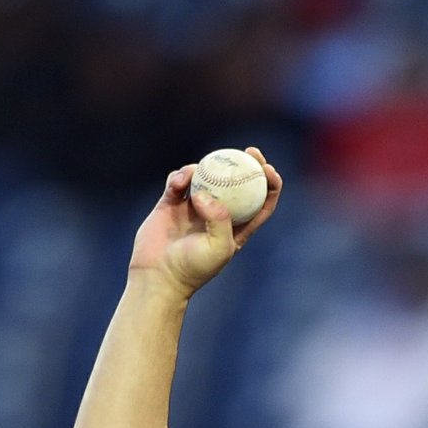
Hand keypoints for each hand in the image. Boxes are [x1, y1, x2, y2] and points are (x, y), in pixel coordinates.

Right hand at [128, 148, 282, 298]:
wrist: (158, 276)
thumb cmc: (193, 268)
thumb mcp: (219, 247)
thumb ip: (220, 219)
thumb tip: (206, 194)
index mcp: (237, 228)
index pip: (261, 203)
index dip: (270, 184)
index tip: (268, 169)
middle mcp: (217, 215)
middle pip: (237, 184)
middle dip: (246, 164)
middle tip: (249, 151)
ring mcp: (194, 207)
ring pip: (206, 177)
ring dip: (206, 168)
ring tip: (196, 173)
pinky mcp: (171, 203)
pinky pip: (179, 181)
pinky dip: (180, 176)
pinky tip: (179, 182)